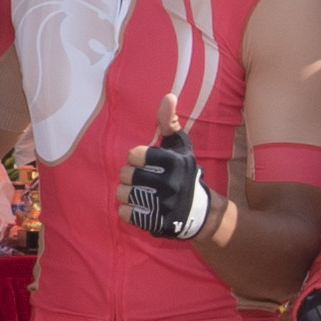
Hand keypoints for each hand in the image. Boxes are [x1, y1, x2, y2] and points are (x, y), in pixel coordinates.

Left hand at [120, 128, 214, 247]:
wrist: (198, 212)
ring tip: (138, 192)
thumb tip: (169, 96)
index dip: (136, 158)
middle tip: (140, 179)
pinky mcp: (156, 223)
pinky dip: (127, 210)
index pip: (134, 154)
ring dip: (126, 193)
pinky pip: (125, 214)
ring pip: (122, 193)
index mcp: (174, 163)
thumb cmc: (182, 172)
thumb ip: (169, 122)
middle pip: (126, 174)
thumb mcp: (179, 147)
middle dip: (130, 176)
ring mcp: (163, 205)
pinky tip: (138, 207)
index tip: (145, 162)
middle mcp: (170, 184)